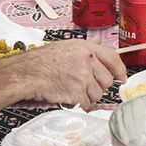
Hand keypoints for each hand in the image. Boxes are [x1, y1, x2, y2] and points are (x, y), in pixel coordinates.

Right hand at [0, 39, 127, 108]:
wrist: (24, 74)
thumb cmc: (39, 63)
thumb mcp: (65, 48)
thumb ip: (85, 48)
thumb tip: (99, 41)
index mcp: (84, 47)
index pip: (112, 57)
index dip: (120, 70)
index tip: (121, 78)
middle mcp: (86, 60)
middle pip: (106, 80)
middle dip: (97, 87)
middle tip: (83, 88)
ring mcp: (83, 76)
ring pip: (97, 94)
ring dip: (86, 97)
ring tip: (70, 90)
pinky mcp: (77, 92)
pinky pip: (86, 104)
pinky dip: (78, 105)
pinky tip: (66, 97)